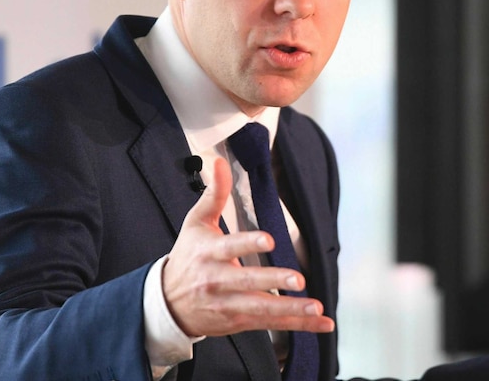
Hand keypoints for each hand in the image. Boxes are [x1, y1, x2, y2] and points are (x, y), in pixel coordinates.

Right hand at [162, 157, 334, 336]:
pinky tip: (321, 324)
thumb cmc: (187, 257)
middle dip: (273, 282)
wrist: (166, 303)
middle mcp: (218, 281)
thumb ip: (214, 194)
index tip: (269, 239)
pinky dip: (297, 325)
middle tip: (297, 279)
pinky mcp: (239, 322)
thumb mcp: (196, 223)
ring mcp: (228, 305)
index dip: (248, 244)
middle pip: (247, 282)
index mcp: (208, 254)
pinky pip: (271, 325)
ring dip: (291, 310)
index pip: (230, 247)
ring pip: (262, 309)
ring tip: (315, 309)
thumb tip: (218, 162)